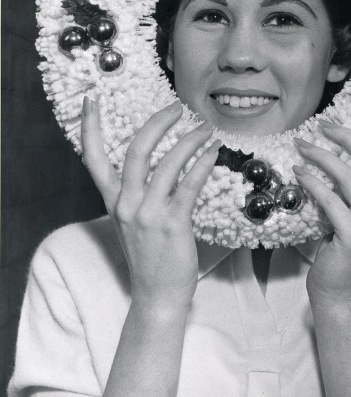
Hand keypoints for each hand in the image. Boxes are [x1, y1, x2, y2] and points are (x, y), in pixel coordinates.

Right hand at [81, 97, 219, 310]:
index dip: (90, 129)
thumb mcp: (133, 222)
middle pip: (136, 151)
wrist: (158, 295)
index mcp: (114, 201)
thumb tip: (161, 163)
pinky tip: (213, 152)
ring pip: (167, 164)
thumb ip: (138, 194)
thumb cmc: (150, 255)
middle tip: (177, 108)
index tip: (91, 101)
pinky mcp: (172, 224)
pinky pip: (189, 185)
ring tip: (207, 129)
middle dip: (157, 124)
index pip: (93, 160)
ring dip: (190, 141)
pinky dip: (203, 163)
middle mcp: (127, 204)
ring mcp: (148, 215)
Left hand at [293, 105, 350, 308]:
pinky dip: (312, 182)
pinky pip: (329, 199)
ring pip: (349, 177)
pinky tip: (298, 173)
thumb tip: (331, 154)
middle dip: (349, 137)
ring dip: (321, 156)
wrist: (337, 291)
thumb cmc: (341, 248)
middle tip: (324, 125)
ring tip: (301, 147)